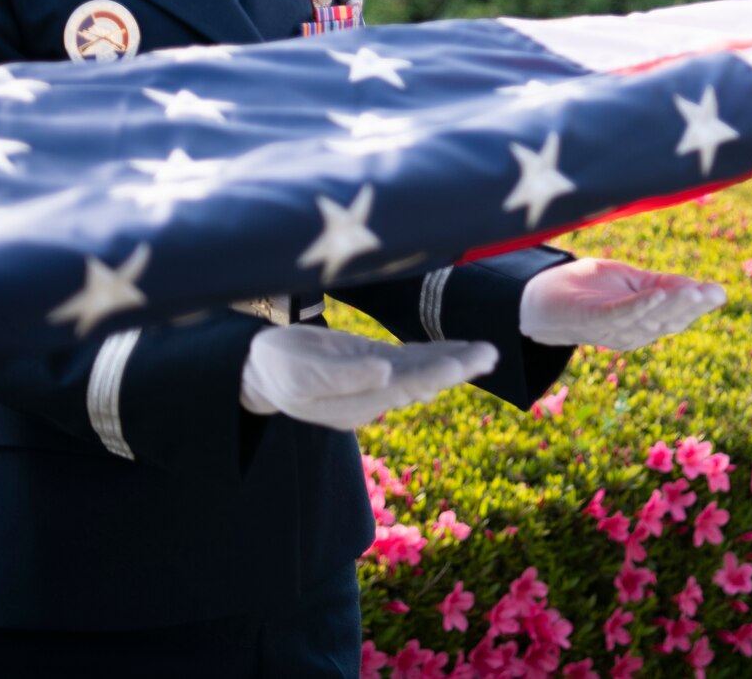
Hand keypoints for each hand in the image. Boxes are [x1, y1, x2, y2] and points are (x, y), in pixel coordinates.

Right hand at [239, 326, 498, 429]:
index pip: (405, 385)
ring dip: (454, 360)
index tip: (462, 362)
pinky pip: (410, 360)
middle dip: (457, 367)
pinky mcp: (372, 364)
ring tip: (486, 351)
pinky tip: (459, 350)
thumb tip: (384, 373)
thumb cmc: (280, 369)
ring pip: (421, 369)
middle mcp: (373, 395)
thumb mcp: (303, 374)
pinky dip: (434, 354)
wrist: (261, 370)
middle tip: (490, 355)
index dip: (435, 372)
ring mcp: (375, 380)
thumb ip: (343, 377)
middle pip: (421, 379)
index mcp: (358, 401)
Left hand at [520, 258, 727, 349]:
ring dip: (672, 305)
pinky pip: (620, 315)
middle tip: (714, 293)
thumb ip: (662, 285)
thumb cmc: (589, 290)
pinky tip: (656, 294)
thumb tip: (702, 288)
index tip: (718, 292)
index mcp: (647, 321)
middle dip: (692, 306)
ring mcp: (614, 329)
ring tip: (693, 291)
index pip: (679, 313)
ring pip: (649, 318)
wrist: (541, 299)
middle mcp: (635, 331)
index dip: (699, 303)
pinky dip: (639, 306)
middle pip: (669, 320)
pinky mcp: (593, 321)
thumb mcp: (631, 282)